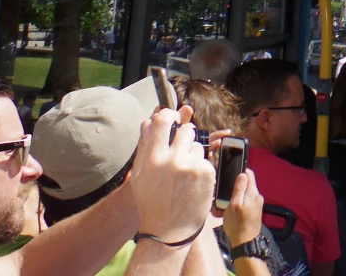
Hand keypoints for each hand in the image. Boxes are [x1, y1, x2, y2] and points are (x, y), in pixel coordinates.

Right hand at [131, 105, 215, 239]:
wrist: (169, 230)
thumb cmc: (151, 202)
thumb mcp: (140, 176)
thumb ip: (145, 147)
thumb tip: (149, 121)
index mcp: (152, 158)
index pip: (162, 121)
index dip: (168, 115)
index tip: (171, 117)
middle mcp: (172, 159)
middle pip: (186, 130)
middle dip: (185, 136)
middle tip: (181, 149)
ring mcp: (191, 166)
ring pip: (197, 146)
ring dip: (193, 154)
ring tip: (184, 175)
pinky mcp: (206, 173)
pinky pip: (205, 159)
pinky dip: (201, 168)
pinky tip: (192, 183)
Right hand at [221, 167, 263, 249]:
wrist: (245, 242)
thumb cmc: (237, 224)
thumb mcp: (234, 204)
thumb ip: (239, 188)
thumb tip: (243, 174)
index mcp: (253, 193)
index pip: (249, 174)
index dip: (240, 172)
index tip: (229, 175)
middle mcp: (257, 197)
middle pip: (245, 185)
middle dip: (234, 188)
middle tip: (222, 194)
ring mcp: (256, 205)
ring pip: (243, 196)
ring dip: (233, 198)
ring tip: (221, 206)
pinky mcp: (254, 212)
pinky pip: (244, 204)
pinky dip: (236, 205)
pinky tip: (226, 212)